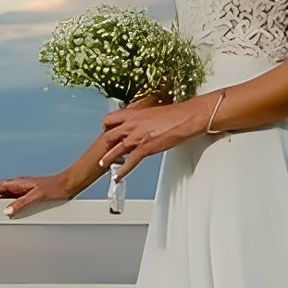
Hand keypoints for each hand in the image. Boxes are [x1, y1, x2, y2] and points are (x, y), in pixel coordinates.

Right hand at [0, 170, 78, 217]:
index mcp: (15, 184)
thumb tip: (6, 213)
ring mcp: (20, 191)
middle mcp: (16, 186)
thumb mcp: (37, 197)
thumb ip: (21, 204)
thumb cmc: (55, 189)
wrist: (69, 185)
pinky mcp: (26, 196)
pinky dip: (0, 206)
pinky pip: (9, 201)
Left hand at [99, 94, 214, 181]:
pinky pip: (130, 161)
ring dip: (107, 158)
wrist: (186, 117)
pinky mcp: (145, 147)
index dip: (106, 127)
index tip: (106, 131)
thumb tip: (142, 122)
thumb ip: (143, 117)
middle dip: (103, 144)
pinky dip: (122, 171)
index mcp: (133, 113)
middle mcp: (131, 124)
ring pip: (115, 149)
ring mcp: (137, 136)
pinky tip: (118, 176)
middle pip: (108, 134)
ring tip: (102, 165)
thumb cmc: (174, 114)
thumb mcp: (152, 112)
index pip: (110, 119)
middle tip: (101, 150)